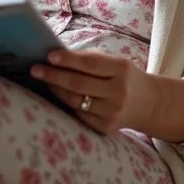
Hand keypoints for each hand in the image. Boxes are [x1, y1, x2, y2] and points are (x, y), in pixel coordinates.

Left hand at [30, 49, 157, 135]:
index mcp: (122, 70)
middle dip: (54, 76)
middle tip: (35, 69)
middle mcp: (119, 92)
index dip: (69, 60)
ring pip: (75, 101)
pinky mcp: (106, 127)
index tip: (49, 56)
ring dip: (55, 89)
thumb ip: (89, 59)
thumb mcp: (114, 62)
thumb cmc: (123, 77)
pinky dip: (66, 103)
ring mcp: (112, 112)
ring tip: (42, 79)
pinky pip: (79, 113)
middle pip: (79, 84)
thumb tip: (56, 56)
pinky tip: (56, 94)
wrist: (148, 103)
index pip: (90, 64)